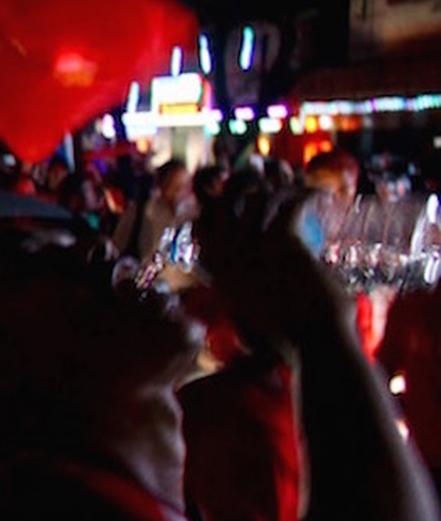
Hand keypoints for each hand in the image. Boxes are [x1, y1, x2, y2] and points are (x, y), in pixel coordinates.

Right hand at [192, 182, 347, 351]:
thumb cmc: (286, 338)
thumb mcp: (247, 314)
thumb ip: (237, 292)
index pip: (201, 224)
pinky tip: (318, 196)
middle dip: (243, 184)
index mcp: (216, 273)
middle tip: (265, 176)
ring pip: (257, 196)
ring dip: (279, 185)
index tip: (234, 193)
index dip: (215, 204)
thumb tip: (234, 285)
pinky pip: (291, 204)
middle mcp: (226, 257)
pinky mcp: (282, 243)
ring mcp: (252, 249)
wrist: (314, 344)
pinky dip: (307, 196)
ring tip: (294, 185)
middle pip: (223, 201)